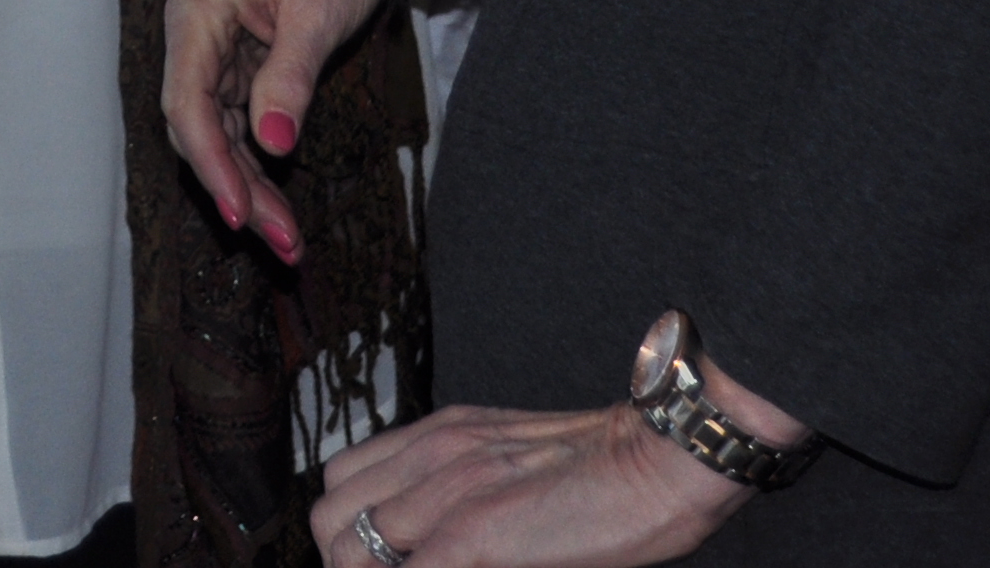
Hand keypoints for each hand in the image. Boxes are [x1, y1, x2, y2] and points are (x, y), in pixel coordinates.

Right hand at [156, 0, 391, 265]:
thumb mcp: (318, 15)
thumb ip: (289, 79)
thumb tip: (271, 145)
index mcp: (198, 7)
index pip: (187, 100)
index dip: (210, 161)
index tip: (239, 211)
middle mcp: (197, 31)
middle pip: (199, 126)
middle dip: (235, 186)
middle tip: (280, 241)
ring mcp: (219, 51)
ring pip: (220, 135)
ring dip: (250, 187)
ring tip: (288, 241)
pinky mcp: (246, 66)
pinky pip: (242, 126)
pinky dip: (261, 165)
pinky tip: (281, 206)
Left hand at [323, 402, 748, 566]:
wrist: (660, 462)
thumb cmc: (604, 475)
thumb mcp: (512, 465)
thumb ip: (460, 491)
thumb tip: (426, 544)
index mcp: (437, 436)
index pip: (341, 482)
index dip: (348, 534)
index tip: (375, 563)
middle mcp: (429, 455)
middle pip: (329, 516)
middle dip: (346, 562)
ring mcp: (446, 493)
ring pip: (346, 548)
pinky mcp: (470, 535)